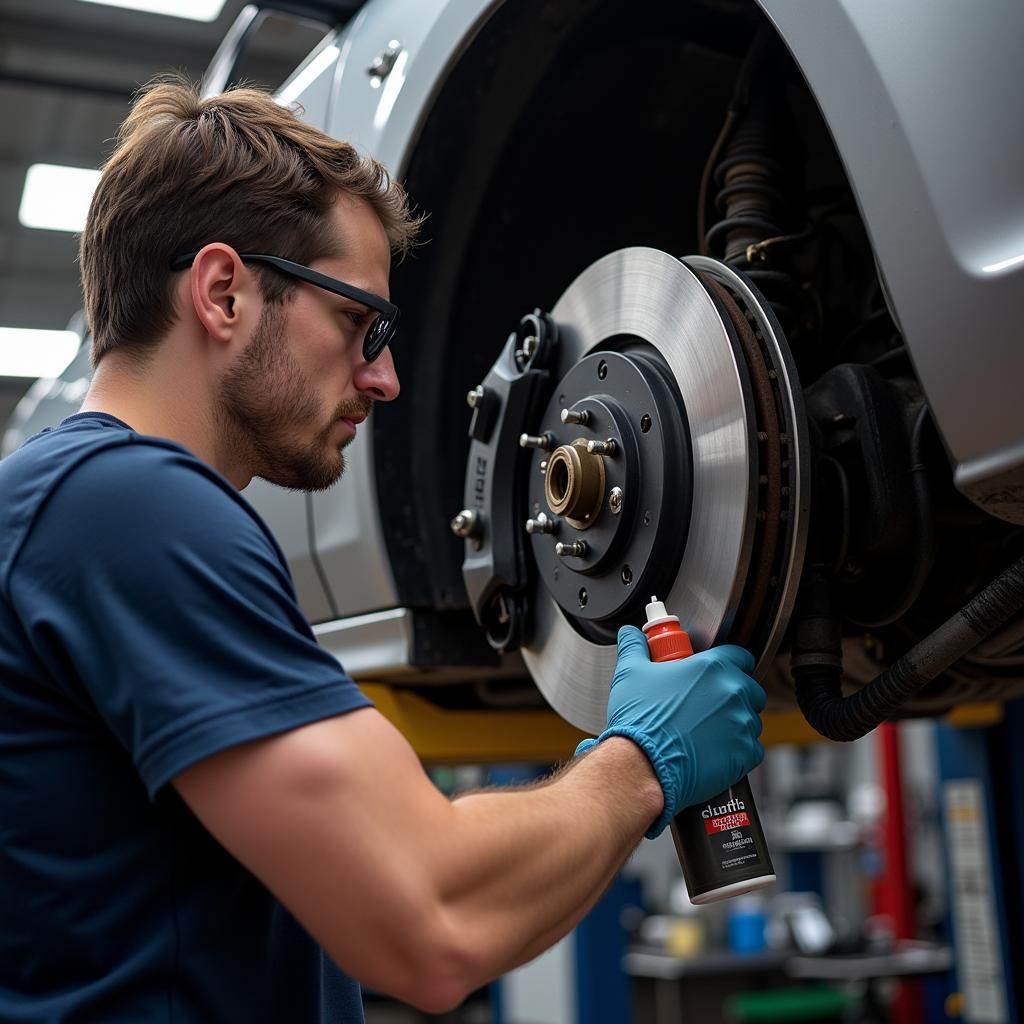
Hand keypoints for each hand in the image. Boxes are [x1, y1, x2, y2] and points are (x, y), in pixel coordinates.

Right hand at [577, 625, 765, 836]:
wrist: (642, 764)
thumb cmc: (639, 720)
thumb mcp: (630, 673)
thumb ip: (635, 647)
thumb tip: (631, 635)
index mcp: (712, 667)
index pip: (739, 656)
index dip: (729, 664)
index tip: (716, 674)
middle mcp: (733, 692)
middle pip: (750, 688)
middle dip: (734, 696)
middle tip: (709, 705)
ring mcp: (742, 724)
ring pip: (750, 719)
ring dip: (735, 724)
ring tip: (707, 732)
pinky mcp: (745, 754)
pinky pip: (752, 749)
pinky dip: (738, 751)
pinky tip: (714, 752)